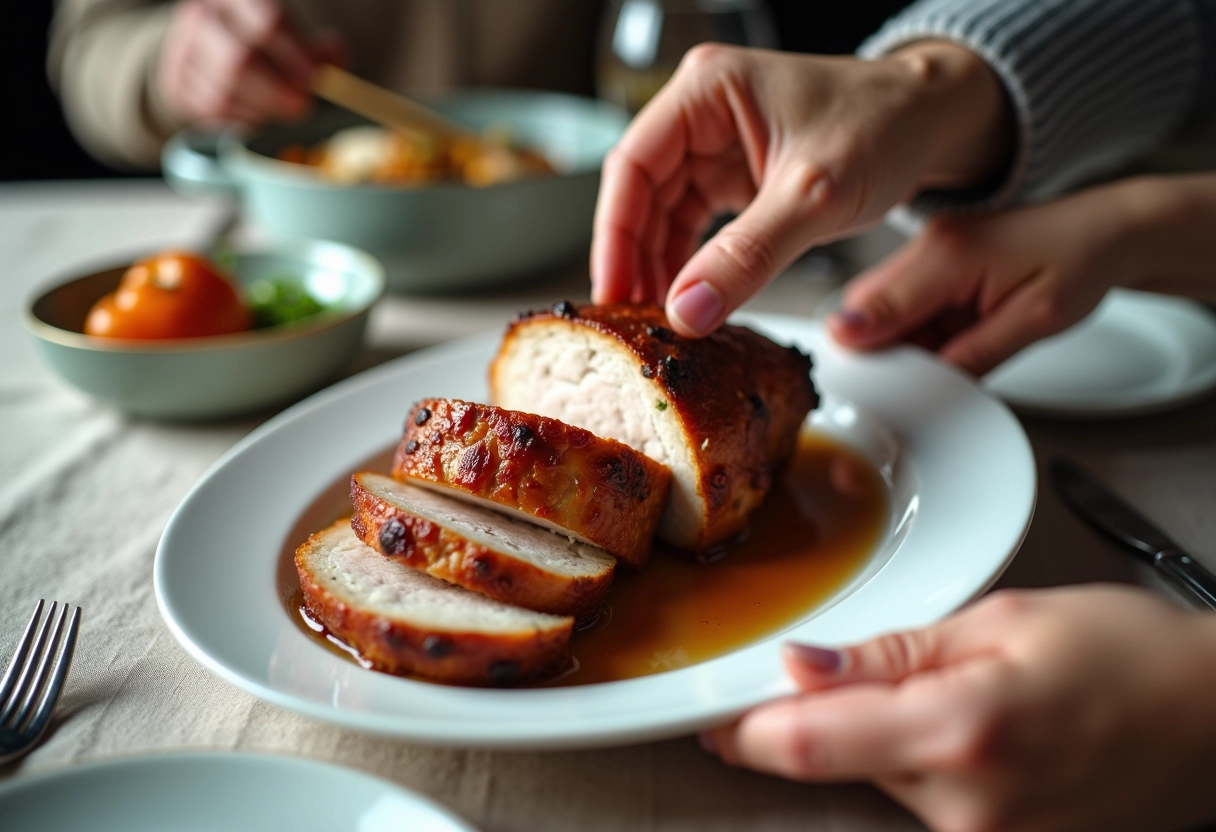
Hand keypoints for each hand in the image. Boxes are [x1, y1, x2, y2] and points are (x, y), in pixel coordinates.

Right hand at [158, 0, 342, 125]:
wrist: (210, 50)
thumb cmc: (264, 44)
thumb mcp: (293, 35)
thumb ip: (318, 49)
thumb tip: (335, 56)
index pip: (268, 21)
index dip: (295, 54)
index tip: (315, 79)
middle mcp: (202, 16)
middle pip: (240, 61)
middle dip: (277, 91)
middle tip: (302, 104)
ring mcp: (183, 50)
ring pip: (224, 93)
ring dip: (261, 109)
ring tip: (281, 108)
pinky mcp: (176, 83)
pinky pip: (213, 112)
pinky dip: (242, 119)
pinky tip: (259, 112)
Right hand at [591, 41, 1012, 335]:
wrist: (935, 122)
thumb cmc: (886, 125)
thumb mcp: (815, 195)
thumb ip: (748, 256)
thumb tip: (689, 309)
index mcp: (707, 90)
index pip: (633, 165)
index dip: (615, 234)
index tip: (613, 291)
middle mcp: (703, 113)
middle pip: (641, 193)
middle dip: (635, 259)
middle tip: (632, 320)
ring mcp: (717, 145)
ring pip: (664, 214)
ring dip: (659, 266)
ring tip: (658, 320)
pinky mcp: (736, 175)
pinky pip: (695, 224)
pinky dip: (690, 264)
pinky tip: (690, 299)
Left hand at [702, 586, 1215, 831]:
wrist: (1214, 720)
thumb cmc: (1125, 654)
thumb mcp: (999, 621)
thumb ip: (888, 654)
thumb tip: (799, 665)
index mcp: (958, 730)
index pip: (805, 743)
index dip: (742, 728)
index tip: (710, 712)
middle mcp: (966, 807)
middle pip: (836, 761)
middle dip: (826, 715)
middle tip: (869, 669)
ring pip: (880, 780)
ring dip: (883, 737)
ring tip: (961, 693)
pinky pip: (924, 804)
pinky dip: (922, 763)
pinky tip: (978, 732)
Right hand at [827, 174, 1215, 375]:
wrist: (1110, 231)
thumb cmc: (1082, 262)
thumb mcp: (1031, 321)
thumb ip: (966, 353)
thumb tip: (915, 381)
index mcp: (948, 255)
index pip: (874, 309)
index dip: (855, 351)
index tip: (852, 388)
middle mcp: (929, 245)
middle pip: (864, 307)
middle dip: (871, 350)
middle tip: (900, 384)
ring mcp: (930, 249)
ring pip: (881, 308)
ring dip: (896, 343)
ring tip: (939, 363)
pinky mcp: (938, 259)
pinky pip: (905, 304)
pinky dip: (917, 332)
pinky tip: (947, 344)